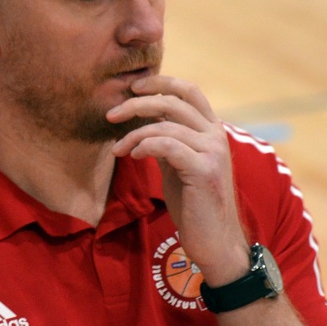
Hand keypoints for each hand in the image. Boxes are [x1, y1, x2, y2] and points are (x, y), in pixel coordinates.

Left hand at [107, 75, 248, 285]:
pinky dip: (144, 146)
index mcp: (211, 130)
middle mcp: (215, 135)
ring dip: (133, 134)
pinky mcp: (204, 170)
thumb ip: (169, 143)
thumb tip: (145, 126)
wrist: (215, 242)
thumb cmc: (195, 207)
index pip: (188, 91)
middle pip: (173, 101)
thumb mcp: (179, 167)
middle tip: (110, 114)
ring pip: (165, 124)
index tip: (132, 87)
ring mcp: (212, 151)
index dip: (160, 83)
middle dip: (137, 104)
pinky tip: (133, 156)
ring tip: (117, 149)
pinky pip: (167, 145)